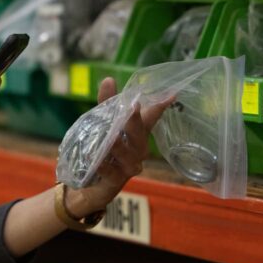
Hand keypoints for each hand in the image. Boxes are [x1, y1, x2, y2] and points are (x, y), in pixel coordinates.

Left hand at [64, 77, 168, 218]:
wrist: (90, 183)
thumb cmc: (102, 149)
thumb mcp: (101, 123)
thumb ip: (105, 102)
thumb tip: (109, 79)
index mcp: (137, 134)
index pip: (150, 118)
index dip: (160, 106)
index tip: (172, 94)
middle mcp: (138, 150)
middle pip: (139, 134)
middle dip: (135, 121)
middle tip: (131, 108)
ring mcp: (129, 167)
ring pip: (128, 155)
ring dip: (118, 145)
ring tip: (110, 137)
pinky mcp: (116, 181)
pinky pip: (112, 172)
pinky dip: (104, 165)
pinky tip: (96, 160)